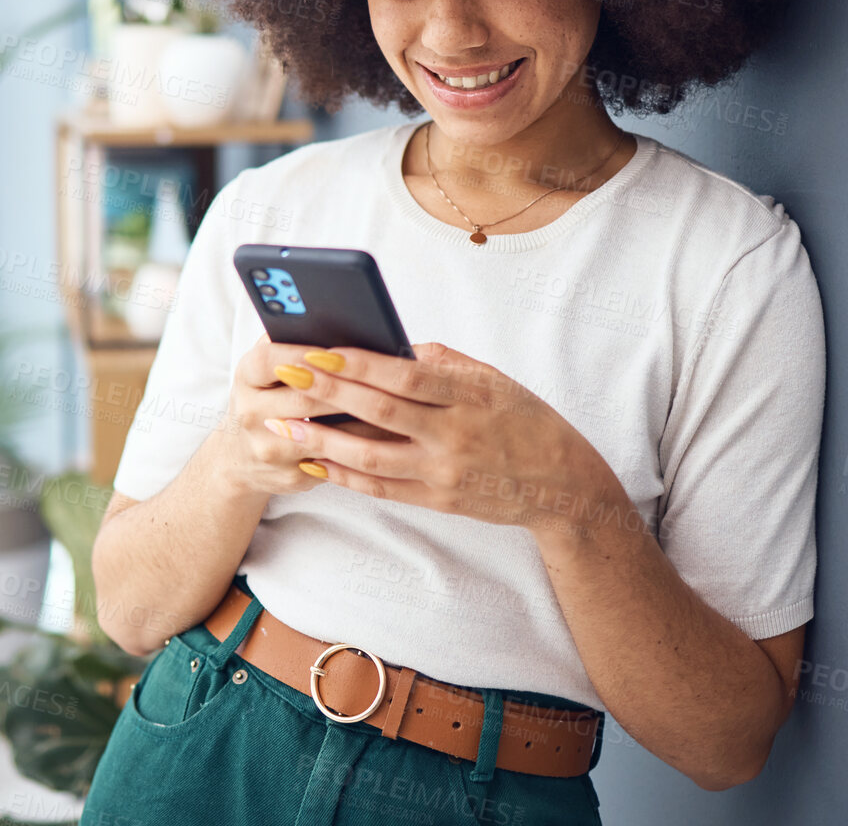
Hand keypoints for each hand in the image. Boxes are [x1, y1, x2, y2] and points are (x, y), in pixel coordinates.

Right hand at [211, 332, 409, 497]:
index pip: (271, 360)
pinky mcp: (288, 476)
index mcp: (247, 377)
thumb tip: (338, 322)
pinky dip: (363, 451)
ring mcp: (267, 449)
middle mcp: (250, 413)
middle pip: (303, 400)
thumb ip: (293, 343)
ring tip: (397, 410)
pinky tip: (390, 441)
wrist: (242, 456)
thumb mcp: (270, 368)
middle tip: (384, 380)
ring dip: (362, 424)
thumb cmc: (270, 398)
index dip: (305, 354)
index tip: (337, 350)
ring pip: (323, 437)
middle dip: (345, 390)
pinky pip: (334, 464)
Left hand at [260, 341, 629, 540]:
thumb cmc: (524, 419)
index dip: (360, 363)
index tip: (320, 350)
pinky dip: (345, 476)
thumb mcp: (493, 379)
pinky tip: (314, 461)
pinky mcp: (438, 500)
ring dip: (324, 440)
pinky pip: (382, 488)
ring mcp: (445, 472)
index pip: (406, 376)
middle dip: (329, 393)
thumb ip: (441, 362)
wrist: (563, 484)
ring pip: (373, 457)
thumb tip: (389, 347)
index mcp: (471, 395)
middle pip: (381, 412)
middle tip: (288, 374)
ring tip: (285, 423)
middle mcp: (456, 435)